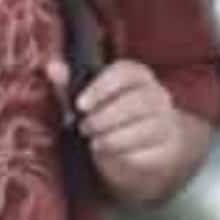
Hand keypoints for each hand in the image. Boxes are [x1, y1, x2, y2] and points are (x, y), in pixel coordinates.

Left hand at [46, 59, 181, 204]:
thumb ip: (70, 82)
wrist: (145, 142)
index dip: (102, 87)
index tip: (81, 104)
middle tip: (84, 128)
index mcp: (137, 75)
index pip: (125, 72)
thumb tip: (52, 67)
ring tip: (94, 141)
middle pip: (137, 102)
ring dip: (113, 137)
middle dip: (105, 117)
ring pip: (145, 127)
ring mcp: (164, 119)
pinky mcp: (166, 145)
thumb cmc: (112, 113)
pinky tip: (108, 151)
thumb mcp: (89, 98)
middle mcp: (155, 93)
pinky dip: (124, 152)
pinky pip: (148, 149)